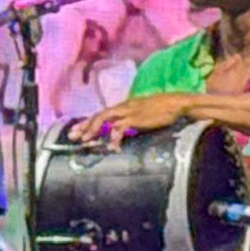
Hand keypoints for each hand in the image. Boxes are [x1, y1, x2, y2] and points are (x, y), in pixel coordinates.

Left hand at [78, 93, 192, 143]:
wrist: (176, 103)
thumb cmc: (163, 109)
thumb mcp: (143, 114)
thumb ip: (132, 121)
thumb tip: (124, 130)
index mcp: (124, 106)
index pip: (102, 113)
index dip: (88, 122)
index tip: (77, 130)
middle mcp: (123, 107)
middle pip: (98, 115)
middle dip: (85, 126)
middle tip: (73, 137)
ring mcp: (128, 111)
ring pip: (104, 118)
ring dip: (93, 129)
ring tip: (86, 141)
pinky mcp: (136, 118)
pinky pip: (120, 127)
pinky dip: (114, 137)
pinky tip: (112, 147)